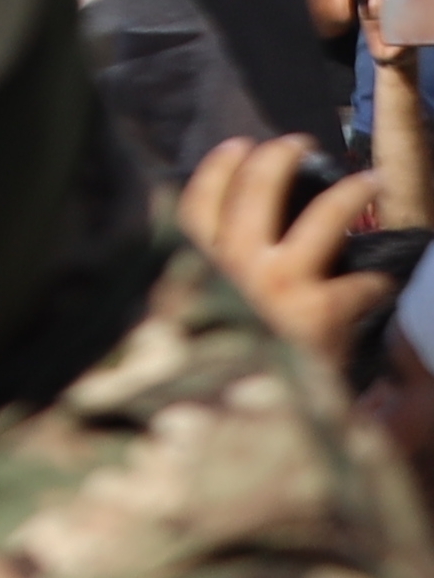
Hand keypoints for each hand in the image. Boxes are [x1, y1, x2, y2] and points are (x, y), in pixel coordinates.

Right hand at [182, 136, 392, 385]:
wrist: (244, 433)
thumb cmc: (222, 380)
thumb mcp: (195, 331)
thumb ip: (204, 292)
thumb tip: (220, 263)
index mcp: (192, 271)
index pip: (196, 204)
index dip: (217, 170)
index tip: (236, 147)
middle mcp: (229, 268)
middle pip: (252, 192)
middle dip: (278, 159)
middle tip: (298, 144)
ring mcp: (275, 284)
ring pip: (317, 218)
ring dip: (346, 195)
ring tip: (365, 181)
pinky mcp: (319, 310)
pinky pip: (359, 281)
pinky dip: (376, 282)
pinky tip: (386, 280)